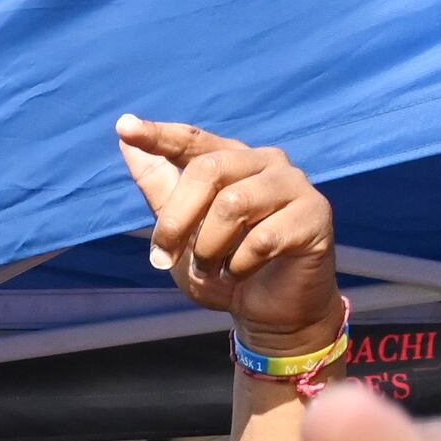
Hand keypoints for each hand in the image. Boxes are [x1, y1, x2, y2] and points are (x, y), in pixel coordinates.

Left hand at [116, 118, 340, 351]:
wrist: (268, 312)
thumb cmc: (224, 268)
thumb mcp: (181, 233)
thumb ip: (159, 187)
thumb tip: (127, 141)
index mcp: (231, 161)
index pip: (192, 140)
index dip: (159, 135)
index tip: (125, 128)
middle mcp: (265, 162)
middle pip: (208, 171)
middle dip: (177, 220)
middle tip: (165, 258)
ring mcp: (293, 185)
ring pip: (233, 204)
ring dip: (209, 249)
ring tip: (212, 269)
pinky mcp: (315, 214)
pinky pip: (263, 237)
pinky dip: (240, 265)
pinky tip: (243, 273)